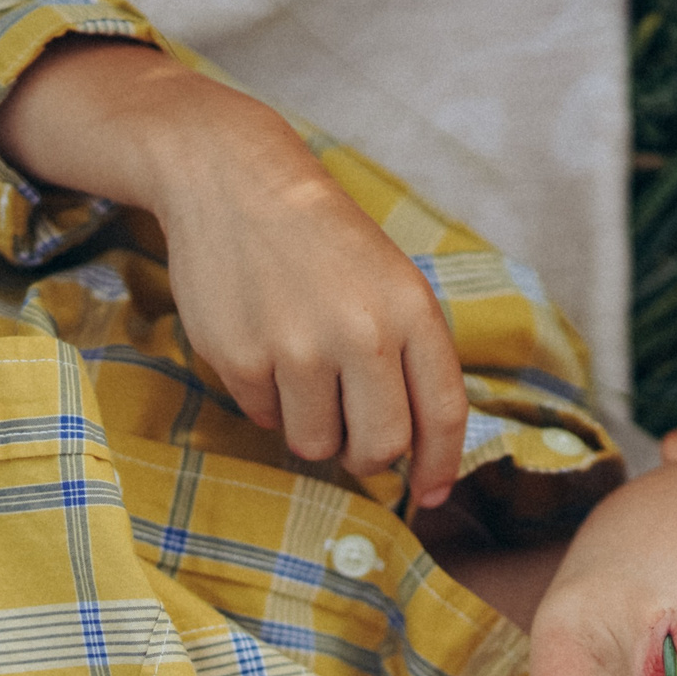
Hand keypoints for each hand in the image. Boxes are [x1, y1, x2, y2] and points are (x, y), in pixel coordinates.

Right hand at [0, 39, 467, 506]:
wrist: (234, 180)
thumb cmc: (323, 243)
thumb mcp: (390, 283)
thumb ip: (410, 359)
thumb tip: (415, 454)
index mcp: (411, 310)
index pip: (442, 414)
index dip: (441, 466)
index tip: (432, 495)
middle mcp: (361, 332)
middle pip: (379, 448)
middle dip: (365, 457)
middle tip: (351, 440)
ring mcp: (297, 347)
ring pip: (315, 444)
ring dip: (310, 427)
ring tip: (301, 373)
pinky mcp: (239, 357)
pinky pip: (261, 417)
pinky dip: (264, 397)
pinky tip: (261, 343)